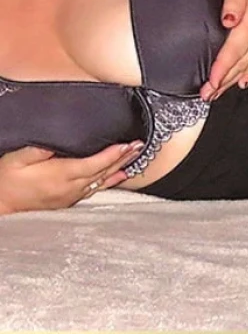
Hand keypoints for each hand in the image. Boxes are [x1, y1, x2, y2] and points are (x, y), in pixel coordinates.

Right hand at [0, 141, 143, 215]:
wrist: (0, 204)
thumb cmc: (7, 179)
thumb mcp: (19, 157)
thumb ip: (40, 148)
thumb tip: (59, 139)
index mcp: (61, 175)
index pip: (94, 163)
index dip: (113, 154)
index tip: (128, 145)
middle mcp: (70, 188)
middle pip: (102, 172)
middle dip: (122, 158)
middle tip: (139, 146)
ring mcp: (69, 196)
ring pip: (101, 182)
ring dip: (118, 169)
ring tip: (135, 159)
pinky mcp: (67, 201)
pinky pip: (94, 190)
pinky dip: (109, 182)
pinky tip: (117, 178)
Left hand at [200, 0, 247, 100]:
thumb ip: (233, 0)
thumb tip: (227, 20)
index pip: (235, 50)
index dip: (222, 67)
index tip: (211, 81)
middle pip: (240, 64)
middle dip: (223, 81)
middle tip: (207, 95)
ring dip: (232, 82)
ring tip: (216, 94)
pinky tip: (241, 83)